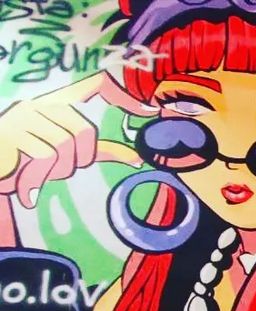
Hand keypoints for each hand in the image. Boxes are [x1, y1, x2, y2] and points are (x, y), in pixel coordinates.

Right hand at [0, 72, 156, 208]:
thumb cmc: (28, 157)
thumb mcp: (64, 150)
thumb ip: (98, 149)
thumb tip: (136, 158)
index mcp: (58, 100)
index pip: (95, 85)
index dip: (122, 95)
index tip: (150, 110)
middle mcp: (41, 102)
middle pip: (83, 132)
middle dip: (79, 159)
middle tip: (60, 167)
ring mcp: (23, 115)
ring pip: (64, 147)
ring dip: (58, 170)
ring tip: (40, 173)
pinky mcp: (10, 132)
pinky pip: (43, 157)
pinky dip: (39, 177)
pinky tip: (28, 189)